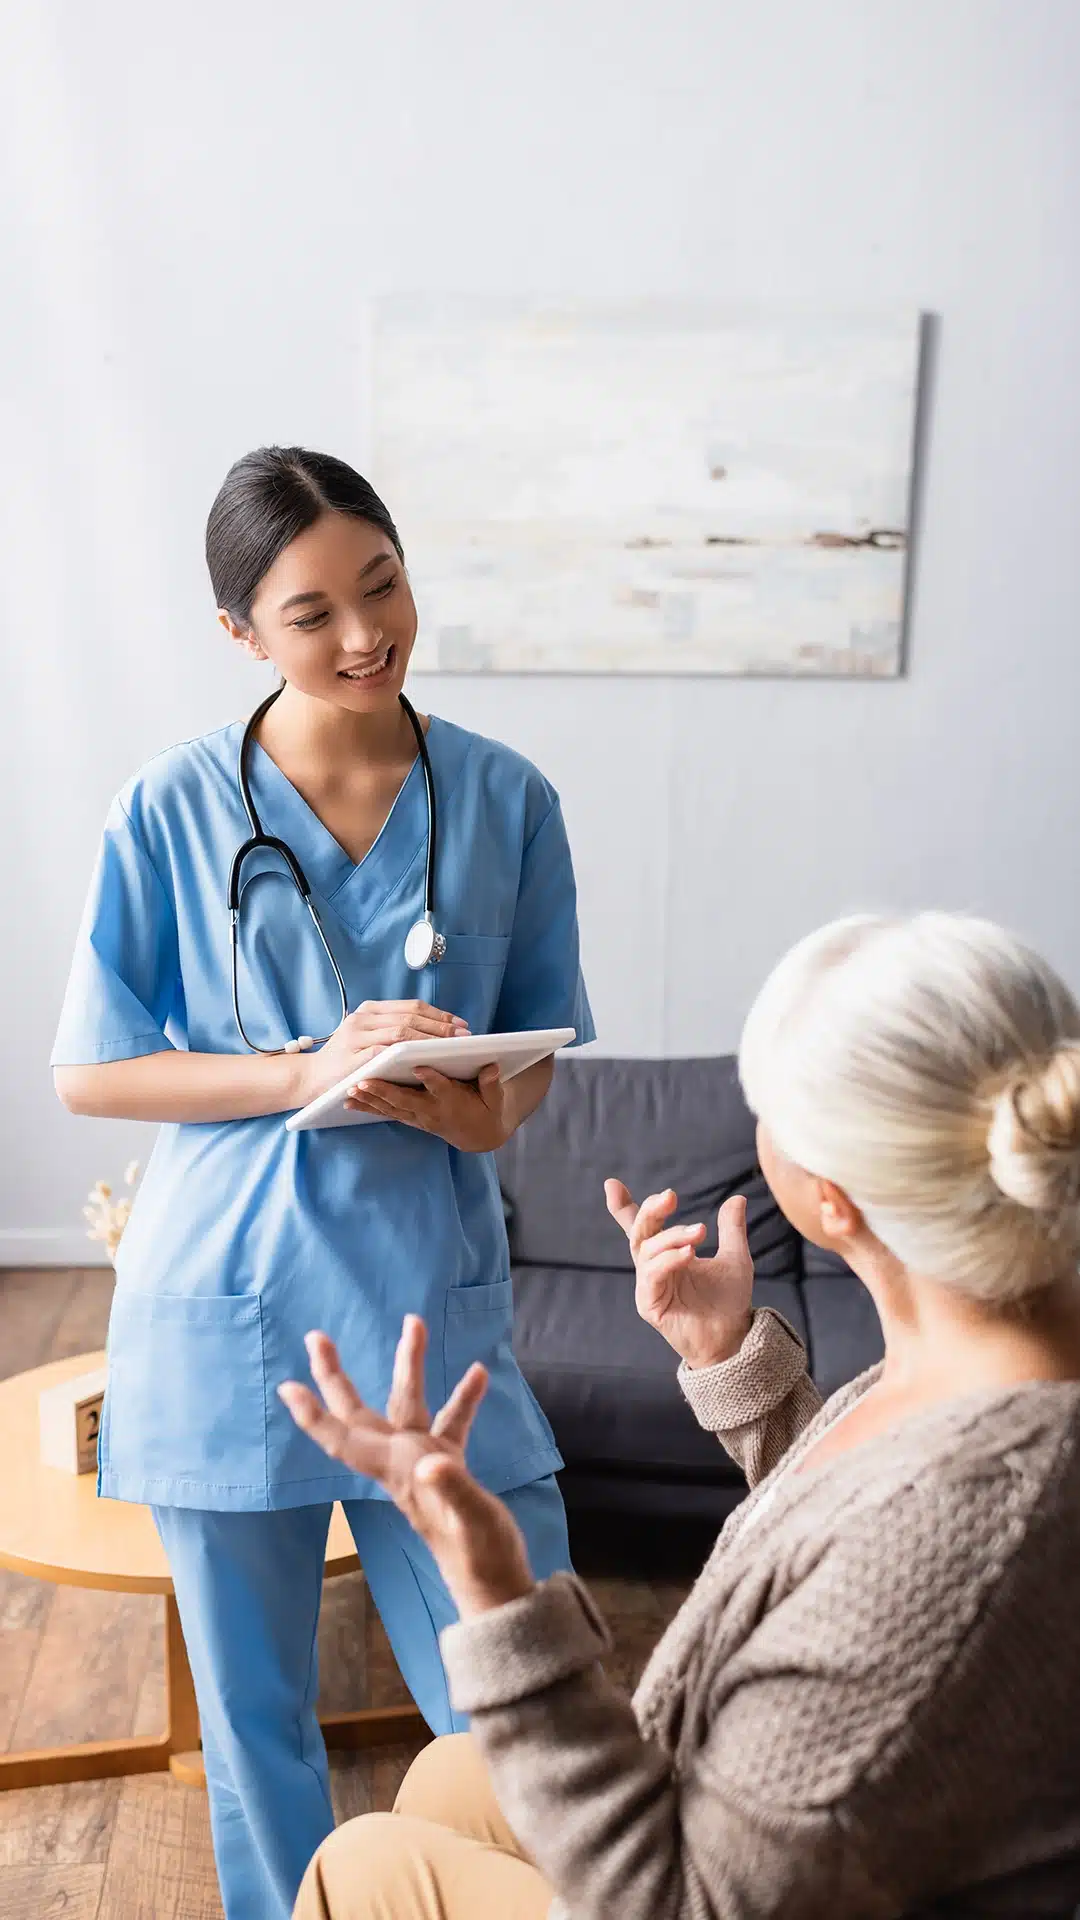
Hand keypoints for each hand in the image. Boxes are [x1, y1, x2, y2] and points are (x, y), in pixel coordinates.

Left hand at [278, 1318, 533, 1618]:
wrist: (495, 1585)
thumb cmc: (478, 1557)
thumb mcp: (470, 1522)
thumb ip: (453, 1489)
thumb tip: (432, 1462)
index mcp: (398, 1472)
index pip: (345, 1440)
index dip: (315, 1416)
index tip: (288, 1386)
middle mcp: (402, 1464)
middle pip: (360, 1413)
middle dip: (338, 1376)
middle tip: (316, 1336)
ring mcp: (424, 1465)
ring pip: (408, 1405)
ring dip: (409, 1365)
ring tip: (414, 1322)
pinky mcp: (450, 1470)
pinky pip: (450, 1423)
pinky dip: (462, 1399)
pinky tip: (477, 1373)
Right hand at [295, 1001, 468, 1106]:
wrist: (311, 1078)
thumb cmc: (345, 1061)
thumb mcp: (368, 1038)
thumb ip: (394, 1031)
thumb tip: (436, 1031)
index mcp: (370, 1010)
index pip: (411, 1007)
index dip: (439, 1015)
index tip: (462, 1024)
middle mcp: (363, 1018)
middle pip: (410, 1017)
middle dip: (441, 1027)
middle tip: (465, 1036)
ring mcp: (356, 1035)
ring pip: (401, 1032)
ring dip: (430, 1039)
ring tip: (452, 1047)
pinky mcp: (353, 1056)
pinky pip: (386, 1051)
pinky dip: (408, 1053)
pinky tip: (425, 1058)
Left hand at [345, 1062, 509, 1151]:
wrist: (478, 1135)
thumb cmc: (487, 1110)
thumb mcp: (495, 1100)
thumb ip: (492, 1085)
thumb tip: (492, 1067)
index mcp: (453, 1102)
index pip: (441, 1089)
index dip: (431, 1079)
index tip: (419, 1067)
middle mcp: (433, 1111)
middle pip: (406, 1100)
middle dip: (385, 1091)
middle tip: (365, 1082)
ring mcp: (419, 1117)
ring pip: (391, 1108)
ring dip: (370, 1100)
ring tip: (350, 1091)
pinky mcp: (410, 1118)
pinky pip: (386, 1113)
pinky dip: (368, 1107)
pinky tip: (350, 1101)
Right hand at [605, 1181, 754, 1369]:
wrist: (732, 1336)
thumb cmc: (729, 1300)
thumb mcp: (735, 1258)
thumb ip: (731, 1229)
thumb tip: (738, 1198)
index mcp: (665, 1254)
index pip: (642, 1227)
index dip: (622, 1207)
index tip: (611, 1184)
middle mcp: (652, 1267)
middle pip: (640, 1232)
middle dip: (651, 1211)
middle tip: (670, 1195)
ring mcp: (648, 1286)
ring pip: (646, 1251)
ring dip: (671, 1237)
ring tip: (699, 1232)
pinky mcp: (649, 1304)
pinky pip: (652, 1275)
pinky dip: (668, 1260)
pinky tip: (689, 1254)